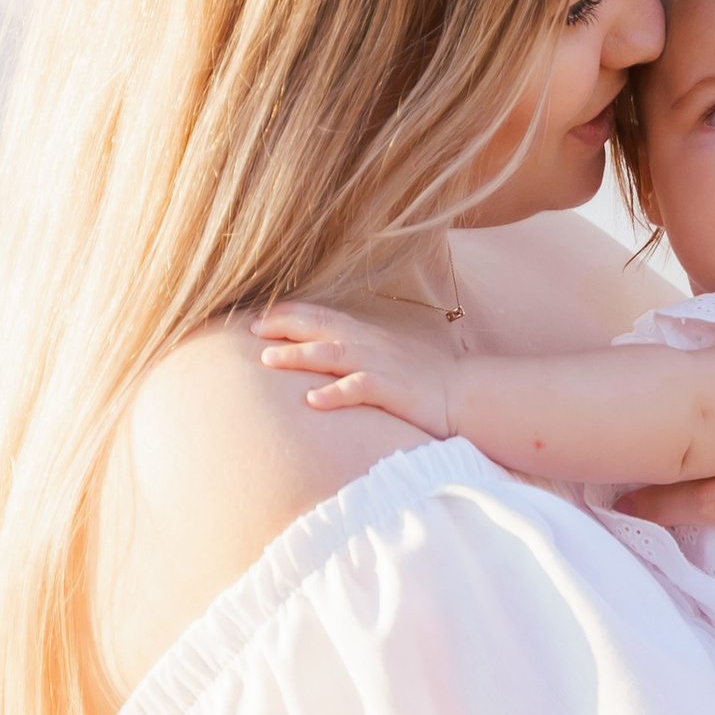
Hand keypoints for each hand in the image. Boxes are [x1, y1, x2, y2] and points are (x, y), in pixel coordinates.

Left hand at [255, 299, 453, 436]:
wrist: (464, 394)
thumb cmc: (421, 379)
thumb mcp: (384, 356)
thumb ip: (354, 351)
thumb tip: (321, 353)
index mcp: (365, 335)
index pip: (321, 315)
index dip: (288, 312)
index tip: (256, 315)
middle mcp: (369, 344)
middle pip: (320, 326)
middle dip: (283, 325)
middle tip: (250, 328)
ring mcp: (380, 365)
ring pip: (333, 353)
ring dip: (299, 355)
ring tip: (268, 360)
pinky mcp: (393, 390)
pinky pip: (360, 389)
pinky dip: (336, 393)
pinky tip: (313, 401)